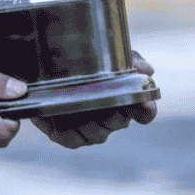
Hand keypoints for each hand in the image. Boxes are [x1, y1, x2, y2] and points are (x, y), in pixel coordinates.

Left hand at [33, 52, 157, 149]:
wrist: (46, 64)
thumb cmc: (85, 61)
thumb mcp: (108, 54)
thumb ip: (130, 59)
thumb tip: (148, 70)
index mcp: (125, 98)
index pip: (144, 111)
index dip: (146, 111)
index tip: (144, 106)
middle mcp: (111, 117)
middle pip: (119, 123)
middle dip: (113, 114)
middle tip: (104, 101)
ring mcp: (90, 127)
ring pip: (97, 135)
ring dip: (90, 124)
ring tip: (78, 108)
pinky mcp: (67, 134)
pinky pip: (72, 141)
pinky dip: (68, 133)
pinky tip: (59, 119)